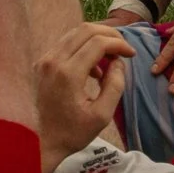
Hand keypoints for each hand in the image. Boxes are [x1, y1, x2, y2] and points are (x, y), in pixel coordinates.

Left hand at [36, 22, 134, 160]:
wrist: (41, 142)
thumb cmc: (73, 132)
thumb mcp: (102, 115)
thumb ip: (115, 85)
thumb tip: (118, 62)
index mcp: (68, 74)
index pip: (98, 42)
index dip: (119, 44)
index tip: (132, 55)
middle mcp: (53, 61)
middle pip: (86, 30)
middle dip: (110, 35)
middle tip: (123, 49)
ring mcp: (44, 61)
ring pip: (75, 34)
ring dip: (97, 40)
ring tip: (110, 59)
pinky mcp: (41, 64)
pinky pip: (66, 44)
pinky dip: (84, 48)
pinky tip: (93, 68)